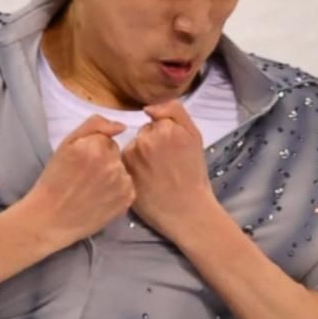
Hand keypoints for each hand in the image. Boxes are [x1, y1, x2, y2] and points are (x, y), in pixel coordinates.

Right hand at [24, 114, 133, 247]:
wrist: (52, 217)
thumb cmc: (55, 180)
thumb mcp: (66, 144)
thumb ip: (94, 126)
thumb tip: (121, 127)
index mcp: (97, 146)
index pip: (106, 140)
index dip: (93, 151)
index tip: (81, 163)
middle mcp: (113, 163)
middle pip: (116, 155)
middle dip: (104, 162)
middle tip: (85, 178)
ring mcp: (122, 182)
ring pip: (122, 170)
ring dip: (112, 177)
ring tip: (92, 189)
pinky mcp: (127, 198)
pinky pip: (127, 187)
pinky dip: (117, 191)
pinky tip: (100, 198)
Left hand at [120, 99, 218, 241]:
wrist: (186, 209)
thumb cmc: (193, 173)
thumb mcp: (194, 135)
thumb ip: (174, 111)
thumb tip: (148, 108)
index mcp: (165, 129)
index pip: (157, 121)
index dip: (167, 135)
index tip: (175, 151)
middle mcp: (145, 140)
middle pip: (144, 133)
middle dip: (152, 144)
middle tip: (166, 164)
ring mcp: (132, 156)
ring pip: (133, 146)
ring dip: (141, 155)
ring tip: (156, 173)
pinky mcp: (123, 171)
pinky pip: (125, 161)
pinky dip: (133, 168)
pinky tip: (145, 180)